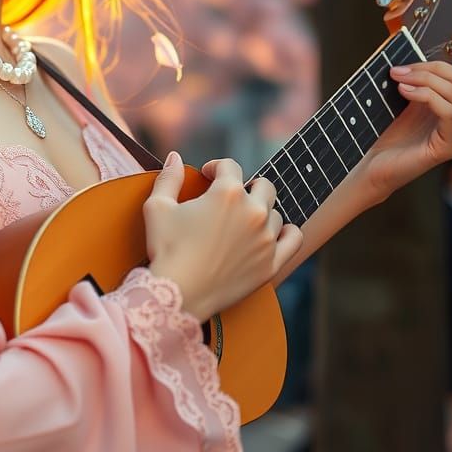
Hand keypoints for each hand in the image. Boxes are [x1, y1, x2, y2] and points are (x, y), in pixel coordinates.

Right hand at [142, 152, 303, 321]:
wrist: (178, 294)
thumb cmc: (166, 249)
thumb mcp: (157, 207)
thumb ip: (169, 177)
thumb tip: (175, 157)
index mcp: (228, 193)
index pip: (230, 166)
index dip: (215, 167)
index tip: (207, 175)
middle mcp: (253, 212)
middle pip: (263, 185)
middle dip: (245, 186)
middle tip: (229, 199)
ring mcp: (266, 239)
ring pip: (275, 213)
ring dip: (261, 212)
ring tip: (242, 222)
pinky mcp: (271, 263)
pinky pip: (294, 239)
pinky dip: (288, 232)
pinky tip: (275, 232)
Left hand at [363, 31, 451, 201]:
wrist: (368, 164)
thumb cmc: (381, 129)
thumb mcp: (398, 92)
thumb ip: (411, 71)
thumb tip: (407, 44)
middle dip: (433, 66)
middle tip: (398, 70)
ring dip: (425, 78)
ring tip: (397, 79)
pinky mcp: (446, 147)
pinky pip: (449, 111)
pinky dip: (426, 95)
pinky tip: (404, 92)